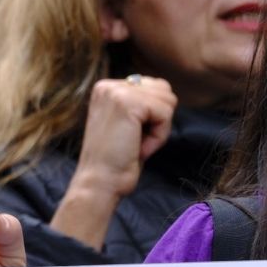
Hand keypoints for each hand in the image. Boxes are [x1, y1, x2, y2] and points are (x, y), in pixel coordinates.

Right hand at [49, 75, 176, 248]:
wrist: (99, 182)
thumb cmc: (115, 160)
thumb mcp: (126, 123)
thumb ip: (140, 104)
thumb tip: (167, 92)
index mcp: (105, 88)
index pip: (153, 87)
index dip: (153, 117)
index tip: (130, 136)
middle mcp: (108, 85)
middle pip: (164, 91)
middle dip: (158, 120)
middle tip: (135, 141)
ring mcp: (116, 92)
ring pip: (167, 102)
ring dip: (159, 129)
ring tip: (136, 144)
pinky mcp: (128, 104)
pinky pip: (165, 114)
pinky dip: (159, 136)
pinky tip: (139, 147)